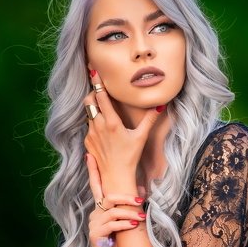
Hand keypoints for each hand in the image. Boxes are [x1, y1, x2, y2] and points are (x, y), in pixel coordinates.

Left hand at [83, 73, 163, 190]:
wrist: (116, 176)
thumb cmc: (130, 156)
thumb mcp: (141, 137)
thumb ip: (150, 120)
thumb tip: (160, 106)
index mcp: (112, 122)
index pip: (101, 96)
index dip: (97, 82)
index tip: (94, 70)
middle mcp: (98, 126)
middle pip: (89, 101)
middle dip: (93, 92)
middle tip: (99, 89)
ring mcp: (91, 133)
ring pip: (88, 113)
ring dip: (94, 108)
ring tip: (103, 109)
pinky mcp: (87, 141)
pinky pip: (88, 126)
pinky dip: (94, 122)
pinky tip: (103, 129)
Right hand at [85, 152, 145, 246]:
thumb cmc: (119, 241)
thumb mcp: (126, 222)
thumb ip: (130, 206)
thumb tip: (142, 189)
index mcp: (101, 208)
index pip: (96, 186)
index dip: (92, 171)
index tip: (89, 155)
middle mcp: (95, 214)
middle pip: (108, 197)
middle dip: (125, 196)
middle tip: (140, 199)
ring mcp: (94, 224)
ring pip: (111, 211)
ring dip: (129, 212)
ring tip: (141, 216)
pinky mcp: (96, 235)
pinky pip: (111, 225)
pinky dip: (124, 223)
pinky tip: (133, 225)